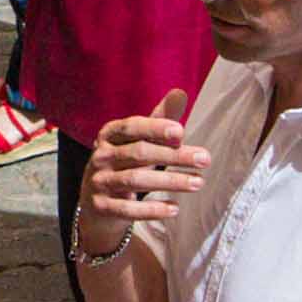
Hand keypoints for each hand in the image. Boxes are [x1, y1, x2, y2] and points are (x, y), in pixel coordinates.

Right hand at [76, 87, 210, 255]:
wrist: (96, 204)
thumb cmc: (125, 164)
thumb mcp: (138, 141)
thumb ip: (159, 119)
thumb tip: (180, 93)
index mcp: (109, 135)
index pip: (131, 127)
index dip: (155, 128)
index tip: (181, 132)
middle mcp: (100, 156)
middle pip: (139, 153)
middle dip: (173, 156)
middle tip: (205, 159)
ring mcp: (98, 182)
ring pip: (135, 180)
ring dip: (170, 181)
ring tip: (198, 182)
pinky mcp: (101, 207)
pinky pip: (128, 209)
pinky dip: (152, 209)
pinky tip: (175, 208)